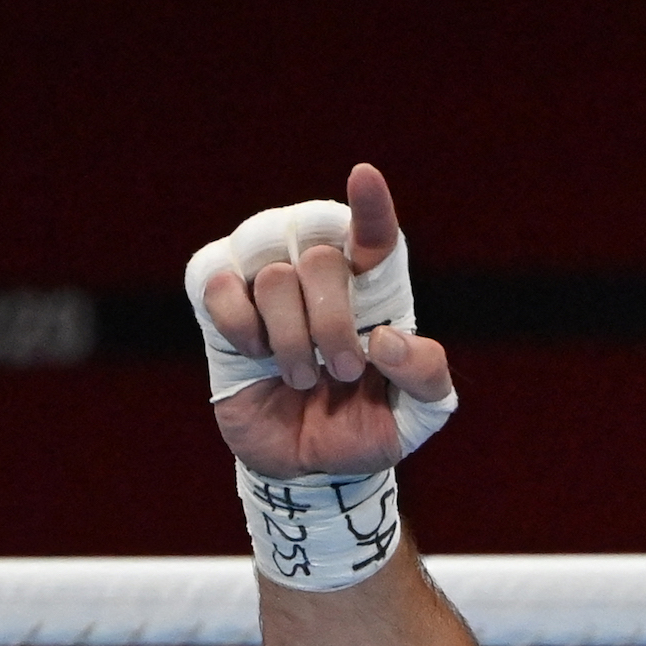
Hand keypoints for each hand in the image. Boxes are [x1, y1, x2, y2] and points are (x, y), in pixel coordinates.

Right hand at [202, 164, 453, 478]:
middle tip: (342, 371)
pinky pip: (219, 284)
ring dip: (291, 339)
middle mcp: (319, 274)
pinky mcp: (221, 304)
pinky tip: (257, 354)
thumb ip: (426, 377)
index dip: (370, 207)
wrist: (308, 467)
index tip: (365, 177)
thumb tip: (386, 339)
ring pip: (273, 274)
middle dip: (332, 322)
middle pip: (320, 257)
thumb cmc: (366, 428)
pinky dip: (242, 328)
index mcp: (374, 290)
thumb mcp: (417, 415)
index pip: (373, 233)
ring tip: (301, 377)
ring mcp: (267, 283)